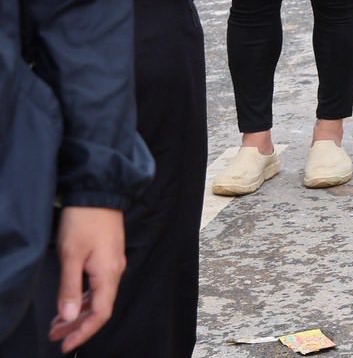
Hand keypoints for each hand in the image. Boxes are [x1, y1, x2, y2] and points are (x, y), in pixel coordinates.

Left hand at [49, 207, 124, 351]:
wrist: (98, 193)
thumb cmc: (84, 221)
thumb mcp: (71, 255)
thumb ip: (70, 288)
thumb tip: (68, 316)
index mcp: (108, 274)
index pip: (100, 314)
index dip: (83, 332)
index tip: (65, 345)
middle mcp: (114, 272)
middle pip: (99, 308)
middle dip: (77, 325)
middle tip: (54, 337)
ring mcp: (111, 264)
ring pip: (97, 297)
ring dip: (77, 312)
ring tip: (56, 323)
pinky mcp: (107, 256)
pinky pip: (96, 285)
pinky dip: (81, 297)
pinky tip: (68, 300)